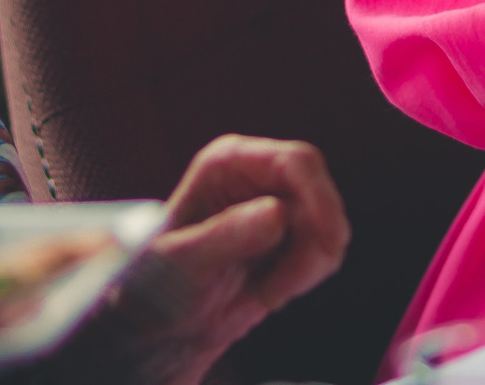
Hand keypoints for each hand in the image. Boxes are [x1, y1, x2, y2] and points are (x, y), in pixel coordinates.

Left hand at [77, 136, 348, 384]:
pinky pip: (322, 252)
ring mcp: (278, 205)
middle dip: (314, 243)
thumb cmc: (157, 282)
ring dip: (305, 268)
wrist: (162, 322)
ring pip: (328, 226)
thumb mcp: (182, 261)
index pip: (295, 162)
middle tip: (283, 287)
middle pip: (321, 194)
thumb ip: (225, 235)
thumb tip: (277, 213)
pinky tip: (269, 292)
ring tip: (264, 292)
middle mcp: (258, 176)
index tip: (327, 243)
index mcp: (228, 163)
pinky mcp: (291, 237)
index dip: (320, 198)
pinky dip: (303, 278)